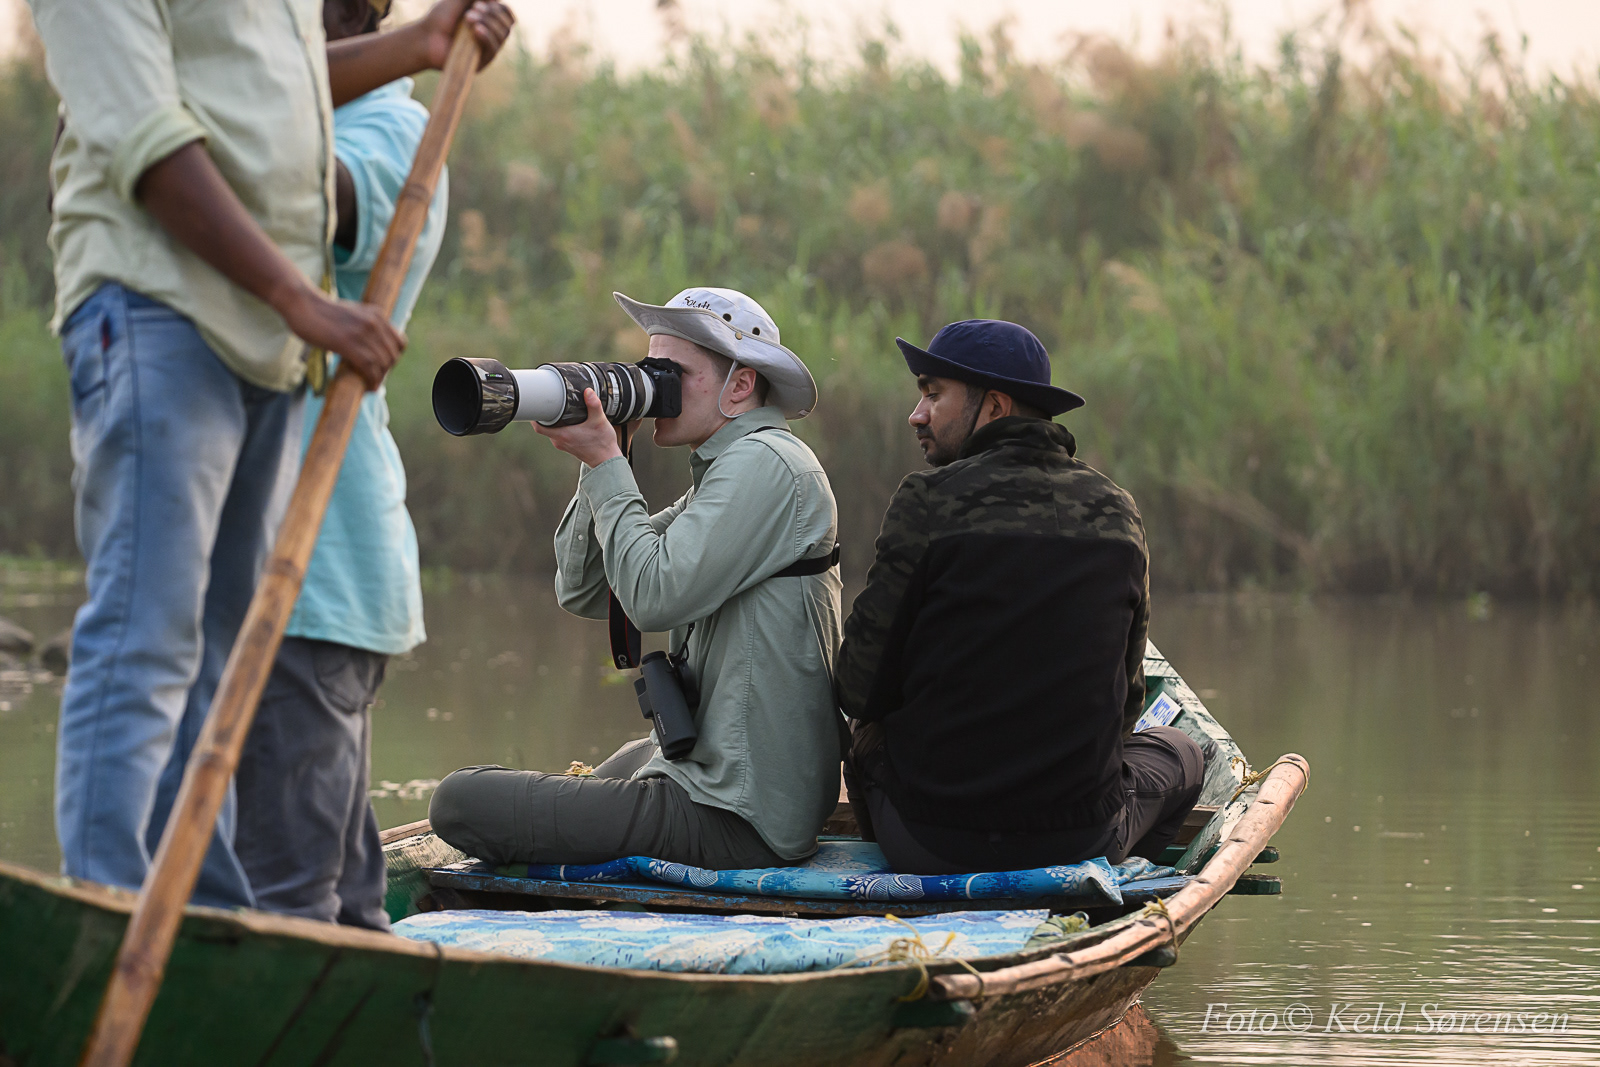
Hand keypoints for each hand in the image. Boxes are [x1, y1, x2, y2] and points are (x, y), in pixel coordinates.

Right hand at [279, 286, 404, 388]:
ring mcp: (362, 333)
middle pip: (392, 355)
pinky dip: (372, 380)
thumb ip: (366, 327)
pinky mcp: (347, 343)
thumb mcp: (353, 314)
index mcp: (377, 315)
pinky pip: (369, 367)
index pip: (400, 343)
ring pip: (382, 363)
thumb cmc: (323, 312)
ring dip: (378, 378)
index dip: (394, 358)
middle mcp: (374, 323)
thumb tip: (372, 348)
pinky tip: (369, 386)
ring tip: (371, 384)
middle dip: (386, 370)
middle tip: (375, 378)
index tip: (384, 366)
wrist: (302, 303)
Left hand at [419, 0, 515, 69]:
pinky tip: (476, 30)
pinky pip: (493, 49)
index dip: (500, 8)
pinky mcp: (482, 62)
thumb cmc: (440, 18)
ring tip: (468, 18)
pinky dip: (487, 36)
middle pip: (507, 24)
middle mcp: (490, 35)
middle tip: (473, 9)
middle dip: (492, 14)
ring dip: (488, 22)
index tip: (481, 2)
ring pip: (503, 35)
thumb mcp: (459, 0)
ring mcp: (487, 49)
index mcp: (488, 20)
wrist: (426, 38)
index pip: (506, 14)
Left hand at [536, 389, 624, 466]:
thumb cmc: (602, 444)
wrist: (607, 460)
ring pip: (552, 430)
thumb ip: (593, 405)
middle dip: (545, 414)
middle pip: (544, 426)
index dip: (534, 416)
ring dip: (553, 421)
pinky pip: (559, 434)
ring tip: (558, 409)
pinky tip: (567, 420)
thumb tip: (588, 392)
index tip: (535, 405)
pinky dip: (560, 427)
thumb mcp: (599, 421)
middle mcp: (560, 441)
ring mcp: (564, 444)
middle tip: (548, 402)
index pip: (538, 426)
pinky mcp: (569, 446)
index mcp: (563, 434)